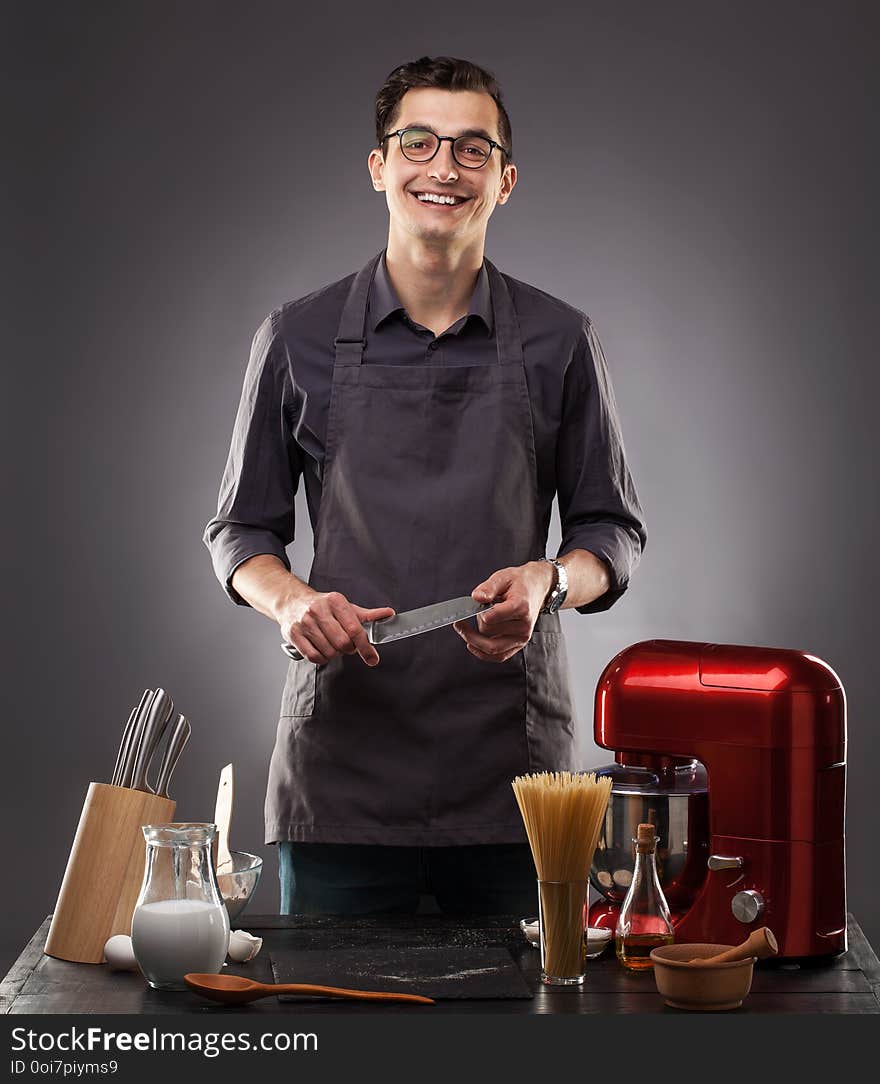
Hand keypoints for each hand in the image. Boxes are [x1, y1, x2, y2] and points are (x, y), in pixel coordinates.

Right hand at [278, 589, 394, 666]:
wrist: (292, 602)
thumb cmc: (322, 606)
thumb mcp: (345, 606)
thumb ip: (367, 615)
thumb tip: (389, 614)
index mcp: (335, 601)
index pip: (355, 629)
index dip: (365, 646)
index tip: (372, 658)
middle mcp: (318, 610)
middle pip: (342, 643)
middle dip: (349, 649)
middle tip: (347, 645)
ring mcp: (304, 623)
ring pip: (329, 652)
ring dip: (335, 654)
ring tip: (332, 644)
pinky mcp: (294, 635)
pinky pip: (314, 657)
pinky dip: (322, 658)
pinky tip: (323, 649)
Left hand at [453, 561, 554, 662]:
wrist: (537, 588)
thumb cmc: (520, 582)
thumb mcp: (503, 576)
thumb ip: (489, 587)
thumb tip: (476, 598)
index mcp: (521, 606)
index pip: (493, 617)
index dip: (479, 613)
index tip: (473, 605)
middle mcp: (523, 625)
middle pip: (489, 631)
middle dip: (477, 622)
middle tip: (470, 613)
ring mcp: (522, 637)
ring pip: (491, 647)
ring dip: (474, 639)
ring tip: (464, 629)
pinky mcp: (519, 644)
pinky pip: (499, 656)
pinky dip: (483, 653)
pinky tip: (472, 645)